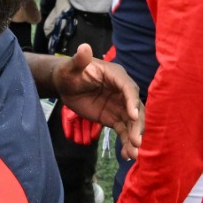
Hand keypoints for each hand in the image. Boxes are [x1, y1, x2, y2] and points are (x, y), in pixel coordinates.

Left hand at [49, 43, 142, 158]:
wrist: (65, 85)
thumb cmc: (69, 72)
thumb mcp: (71, 67)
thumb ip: (79, 60)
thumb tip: (84, 47)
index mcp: (116, 76)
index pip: (128, 88)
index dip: (131, 102)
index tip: (132, 116)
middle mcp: (122, 91)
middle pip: (136, 108)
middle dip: (137, 125)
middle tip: (136, 142)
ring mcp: (120, 106)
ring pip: (132, 123)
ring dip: (134, 138)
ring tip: (133, 154)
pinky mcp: (114, 117)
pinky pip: (123, 131)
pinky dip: (126, 143)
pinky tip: (127, 155)